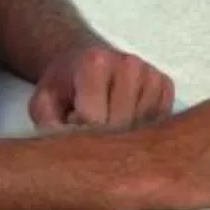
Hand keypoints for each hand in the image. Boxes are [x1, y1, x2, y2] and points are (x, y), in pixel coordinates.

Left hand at [29, 43, 175, 131]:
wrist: (85, 61)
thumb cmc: (65, 86)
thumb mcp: (44, 102)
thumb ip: (48, 123)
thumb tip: (68, 148)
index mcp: (95, 62)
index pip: (94, 119)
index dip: (81, 136)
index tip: (73, 131)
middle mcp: (129, 64)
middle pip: (121, 125)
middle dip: (103, 140)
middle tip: (89, 133)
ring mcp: (151, 74)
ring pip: (142, 129)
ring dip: (124, 137)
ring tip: (106, 123)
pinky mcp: (165, 86)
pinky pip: (159, 124)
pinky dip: (142, 131)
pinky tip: (125, 122)